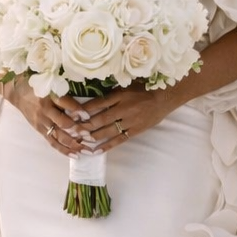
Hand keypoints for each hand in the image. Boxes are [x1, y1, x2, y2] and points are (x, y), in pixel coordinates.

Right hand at [6, 76, 90, 157]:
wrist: (17, 92)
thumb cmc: (37, 86)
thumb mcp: (50, 85)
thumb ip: (64, 95)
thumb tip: (84, 106)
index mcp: (48, 96)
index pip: (65, 103)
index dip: (77, 109)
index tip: (88, 116)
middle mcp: (45, 110)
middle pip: (62, 123)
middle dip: (77, 130)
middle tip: (89, 136)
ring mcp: (42, 122)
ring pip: (58, 136)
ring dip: (73, 144)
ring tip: (86, 150)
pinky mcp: (39, 130)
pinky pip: (52, 142)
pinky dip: (64, 150)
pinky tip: (75, 155)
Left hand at [69, 82, 184, 152]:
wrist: (165, 97)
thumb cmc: (145, 88)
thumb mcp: (127, 85)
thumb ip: (111, 92)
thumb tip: (92, 97)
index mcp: (120, 95)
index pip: (98, 103)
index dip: (84, 110)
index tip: (71, 114)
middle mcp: (124, 108)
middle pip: (100, 119)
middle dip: (84, 126)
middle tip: (71, 131)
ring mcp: (130, 121)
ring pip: (108, 131)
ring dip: (92, 137)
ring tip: (79, 142)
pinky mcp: (135, 130)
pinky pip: (119, 140)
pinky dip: (107, 146)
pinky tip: (96, 150)